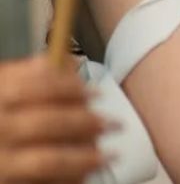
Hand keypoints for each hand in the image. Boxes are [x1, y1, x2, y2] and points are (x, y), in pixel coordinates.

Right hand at [0, 55, 105, 182]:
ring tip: (111, 155)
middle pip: (48, 123)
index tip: (98, 93)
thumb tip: (68, 60)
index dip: (71, 89)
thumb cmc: (0, 120)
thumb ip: (29, 77)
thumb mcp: (3, 92)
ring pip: (49, 160)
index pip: (36, 87)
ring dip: (85, 156)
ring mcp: (2, 162)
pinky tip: (87, 174)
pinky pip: (45, 182)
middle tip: (115, 124)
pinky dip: (70, 177)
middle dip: (86, 123)